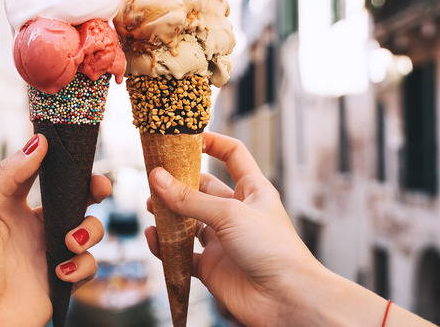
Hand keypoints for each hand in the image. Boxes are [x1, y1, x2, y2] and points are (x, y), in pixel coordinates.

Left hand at [0, 134, 111, 326]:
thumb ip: (6, 176)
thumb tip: (37, 143)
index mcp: (12, 205)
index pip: (43, 173)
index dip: (62, 162)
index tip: (78, 153)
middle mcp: (35, 226)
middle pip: (76, 198)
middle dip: (94, 190)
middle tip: (100, 190)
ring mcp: (50, 252)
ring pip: (89, 230)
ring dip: (88, 232)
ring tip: (68, 243)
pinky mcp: (62, 280)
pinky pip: (88, 265)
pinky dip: (81, 266)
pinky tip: (60, 272)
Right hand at [145, 132, 434, 326]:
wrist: (288, 301)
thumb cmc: (273, 250)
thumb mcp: (230, 214)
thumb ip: (190, 198)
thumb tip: (156, 177)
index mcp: (253, 191)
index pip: (233, 155)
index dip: (212, 143)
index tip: (186, 137)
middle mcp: (237, 213)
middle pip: (202, 189)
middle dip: (178, 182)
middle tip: (153, 178)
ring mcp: (223, 241)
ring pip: (188, 221)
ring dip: (169, 214)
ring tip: (151, 208)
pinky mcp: (212, 267)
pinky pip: (182, 254)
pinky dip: (166, 247)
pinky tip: (154, 238)